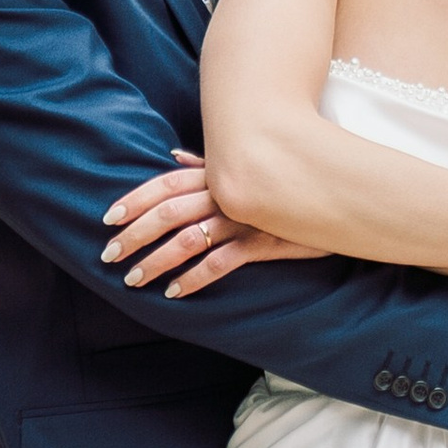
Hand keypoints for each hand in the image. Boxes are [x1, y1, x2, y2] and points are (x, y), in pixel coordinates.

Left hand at [103, 152, 326, 294]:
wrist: (338, 194)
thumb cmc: (286, 180)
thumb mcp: (247, 168)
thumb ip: (208, 165)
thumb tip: (174, 156)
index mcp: (218, 174)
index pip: (165, 183)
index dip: (135, 199)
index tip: (108, 217)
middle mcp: (226, 192)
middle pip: (168, 213)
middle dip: (134, 235)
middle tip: (109, 255)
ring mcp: (245, 217)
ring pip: (189, 239)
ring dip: (157, 261)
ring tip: (135, 279)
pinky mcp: (263, 240)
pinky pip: (221, 262)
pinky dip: (194, 278)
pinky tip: (174, 292)